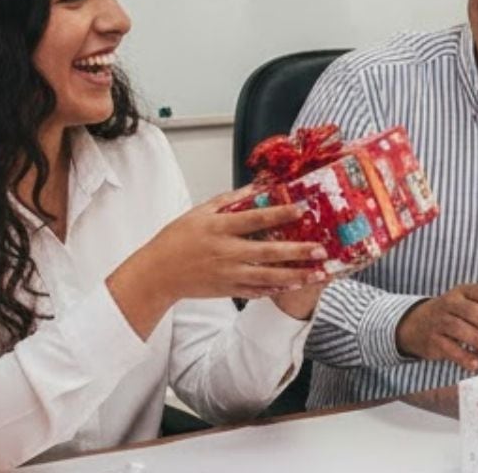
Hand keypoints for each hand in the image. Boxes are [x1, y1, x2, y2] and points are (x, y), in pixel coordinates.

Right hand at [108, 191, 328, 338]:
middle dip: (296, 251)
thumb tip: (255, 186)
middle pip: (266, 251)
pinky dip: (275, 289)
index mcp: (219, 228)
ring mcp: (227, 274)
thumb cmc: (176, 240)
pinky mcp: (227, 290)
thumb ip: (228, 200)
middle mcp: (225, 252)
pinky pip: (255, 291)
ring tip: (316, 272)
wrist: (157, 274)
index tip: (302, 209)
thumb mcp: (199, 213)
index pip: (254, 219)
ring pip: (266, 276)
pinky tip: (294, 285)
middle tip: (320, 249)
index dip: (279, 213)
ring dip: (294, 274)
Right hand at [396, 284, 477, 371]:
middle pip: (469, 310)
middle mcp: (449, 303)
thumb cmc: (459, 312)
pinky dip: (463, 357)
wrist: (419, 324)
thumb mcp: (476, 302)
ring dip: (476, 338)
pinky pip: (448, 348)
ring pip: (457, 328)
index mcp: (464, 291)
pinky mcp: (432, 341)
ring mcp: (438, 321)